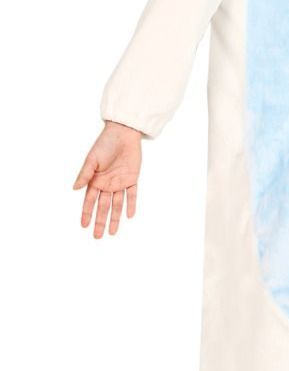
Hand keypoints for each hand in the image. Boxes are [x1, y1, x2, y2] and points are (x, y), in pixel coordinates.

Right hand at [73, 121, 143, 237]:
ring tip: (112, 232)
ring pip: (117, 204)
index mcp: (94, 180)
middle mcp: (106, 184)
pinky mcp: (132, 179)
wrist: (123, 133)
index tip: (83, 226)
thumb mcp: (92, 160)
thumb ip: (84, 175)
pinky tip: (129, 216)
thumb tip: (74, 189)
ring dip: (115, 218)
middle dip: (100, 221)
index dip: (86, 213)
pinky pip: (132, 194)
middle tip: (97, 236)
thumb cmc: (105, 144)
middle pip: (102, 206)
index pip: (89, 201)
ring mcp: (119, 182)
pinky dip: (131, 204)